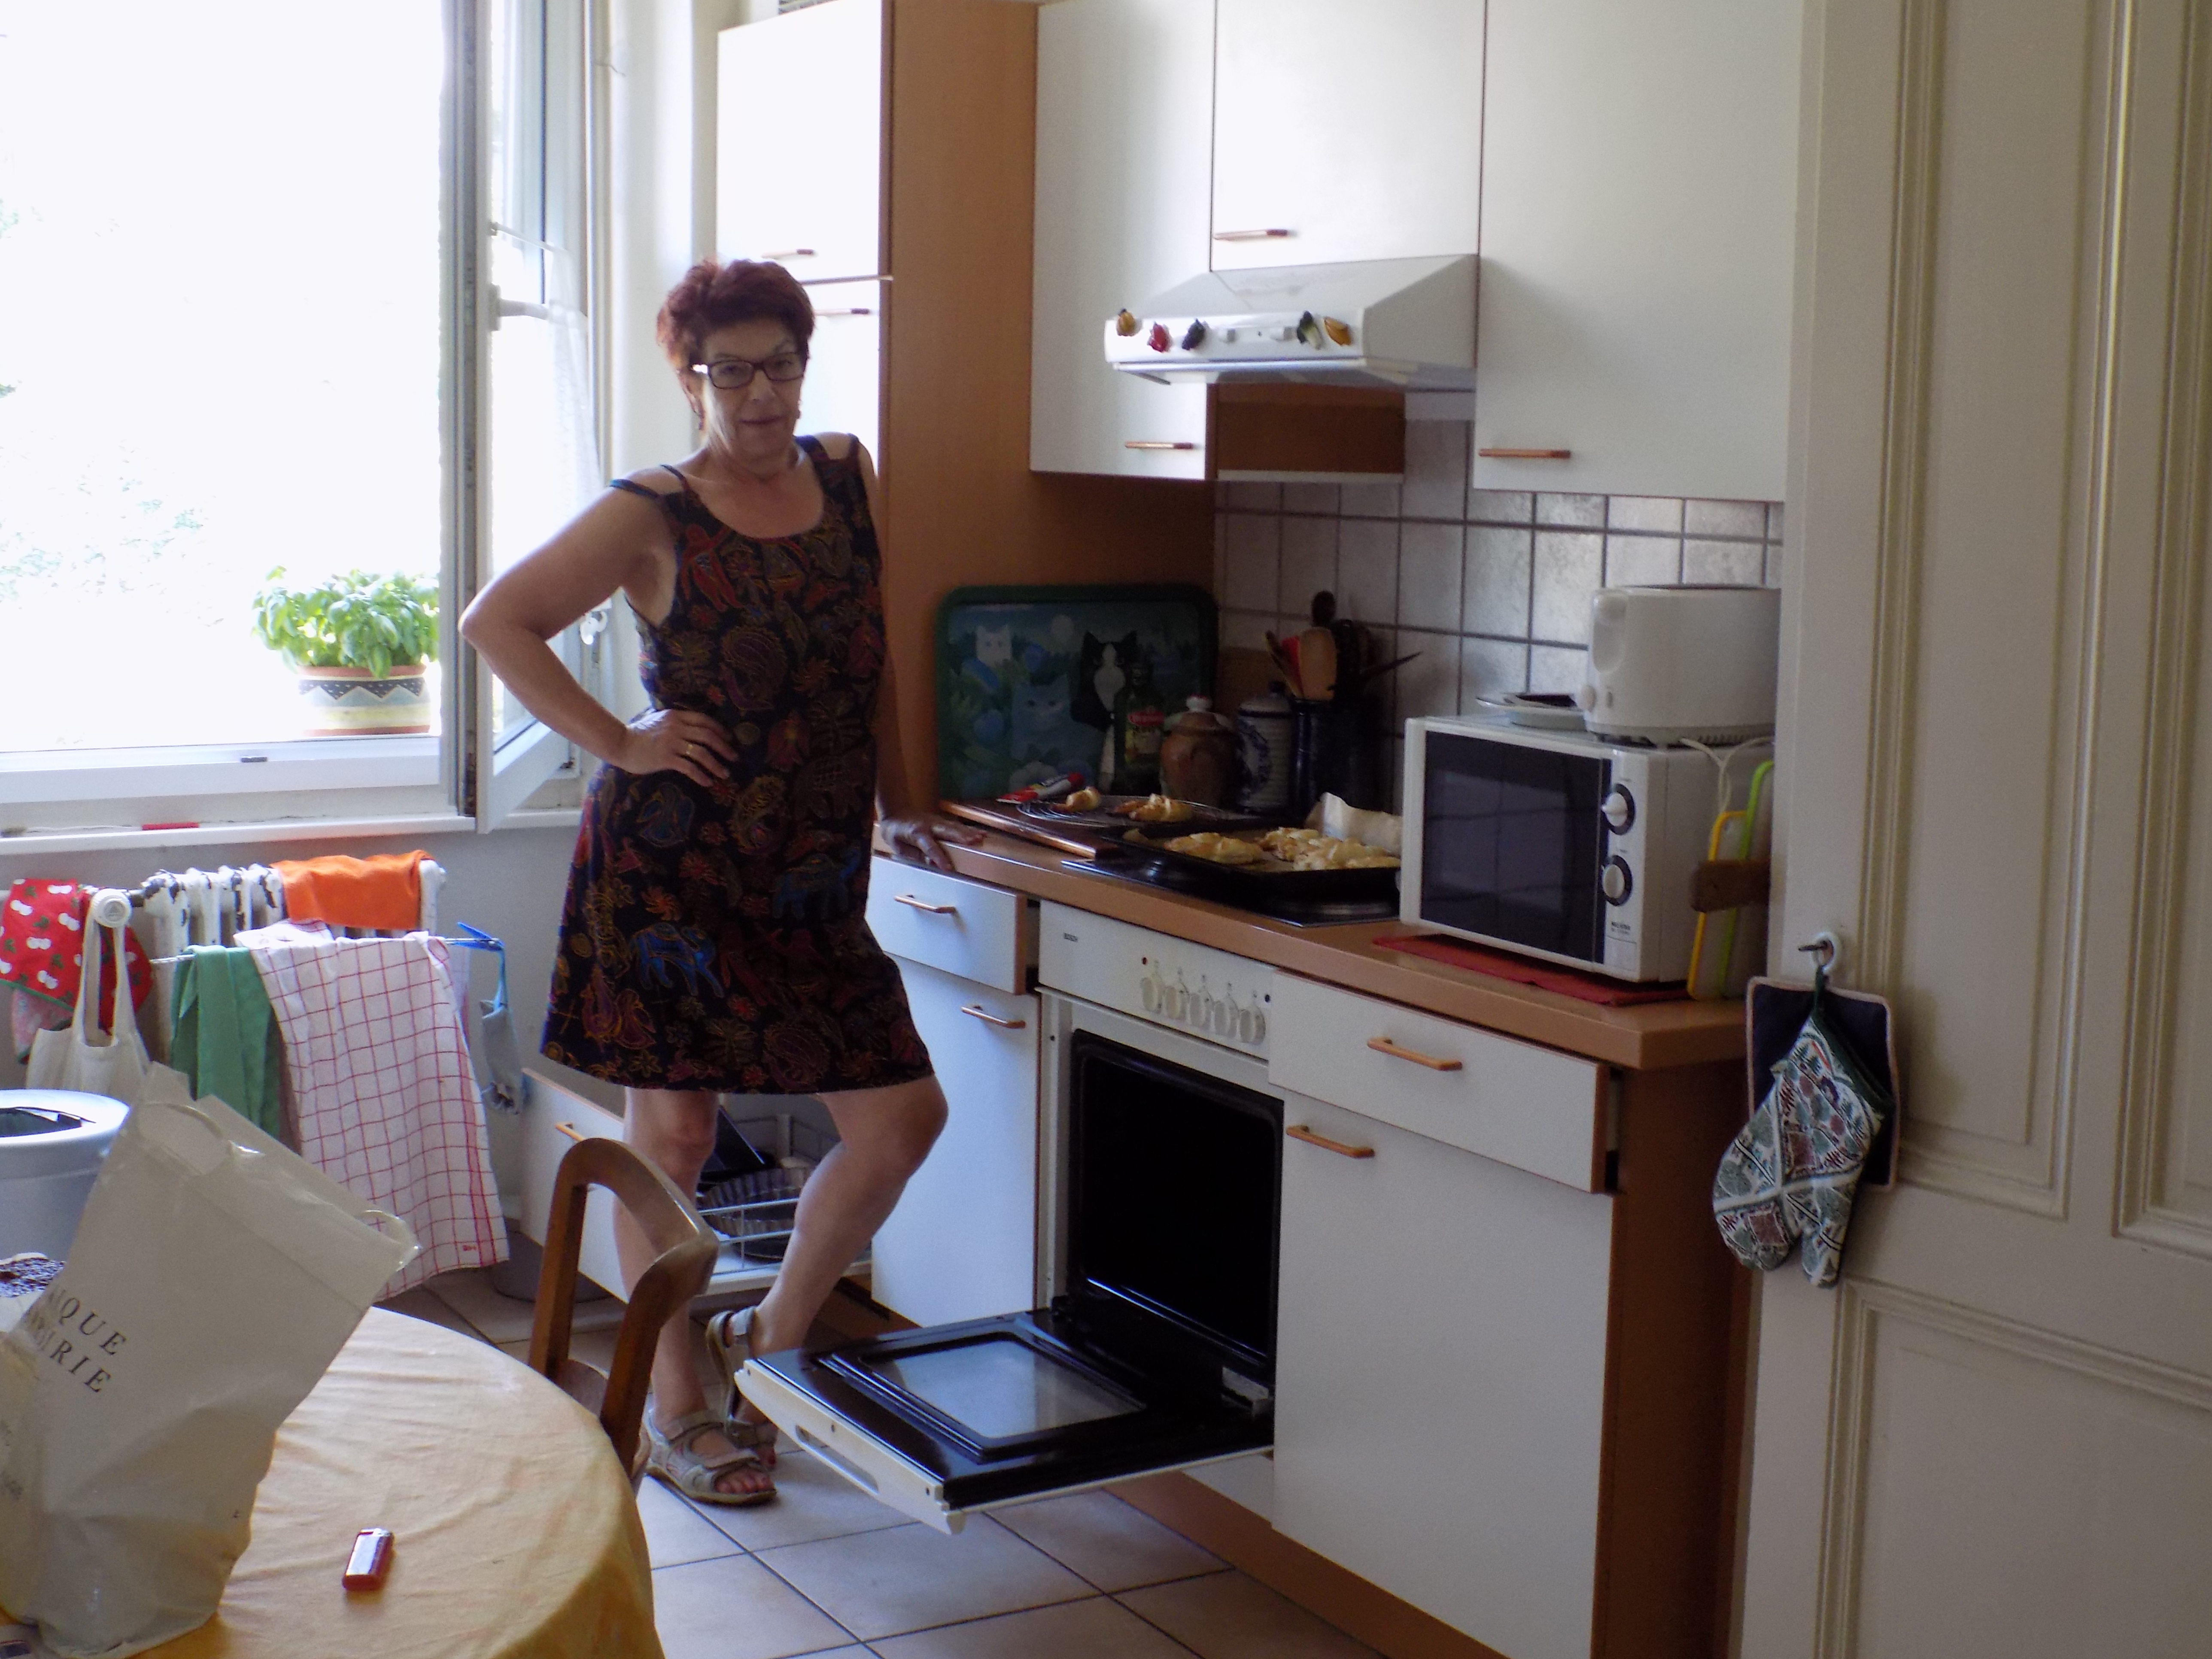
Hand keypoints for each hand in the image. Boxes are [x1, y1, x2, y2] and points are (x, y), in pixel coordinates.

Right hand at [614, 708, 736, 786]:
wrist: (620, 743)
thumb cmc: (639, 734)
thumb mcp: (659, 721)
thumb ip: (675, 722)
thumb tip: (694, 729)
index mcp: (676, 716)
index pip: (704, 720)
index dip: (720, 730)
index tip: (729, 739)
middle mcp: (676, 727)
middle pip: (708, 736)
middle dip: (724, 747)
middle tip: (734, 758)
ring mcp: (671, 742)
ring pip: (702, 753)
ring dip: (716, 764)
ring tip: (725, 774)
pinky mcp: (665, 758)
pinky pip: (689, 767)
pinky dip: (701, 775)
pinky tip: (707, 782)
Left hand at [880, 814, 983, 870]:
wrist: (894, 811)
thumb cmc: (895, 832)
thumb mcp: (899, 848)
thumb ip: (916, 855)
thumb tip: (932, 862)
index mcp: (916, 833)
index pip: (930, 847)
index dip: (939, 858)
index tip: (949, 868)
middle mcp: (928, 825)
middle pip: (947, 831)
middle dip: (961, 837)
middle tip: (975, 842)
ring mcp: (936, 820)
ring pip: (954, 827)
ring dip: (968, 832)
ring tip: (981, 837)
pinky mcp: (941, 820)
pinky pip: (956, 825)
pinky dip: (968, 829)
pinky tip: (979, 832)